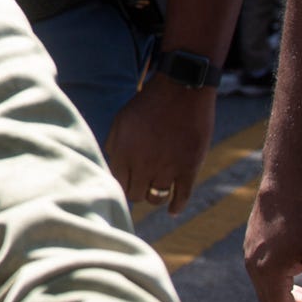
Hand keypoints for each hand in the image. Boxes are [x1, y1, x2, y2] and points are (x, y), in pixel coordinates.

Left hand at [105, 73, 216, 214]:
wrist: (182, 89)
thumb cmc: (148, 103)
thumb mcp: (121, 121)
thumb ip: (114, 146)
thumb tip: (112, 168)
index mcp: (123, 153)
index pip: (117, 184)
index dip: (120, 185)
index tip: (125, 184)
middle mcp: (143, 165)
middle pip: (135, 195)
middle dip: (136, 191)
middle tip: (139, 186)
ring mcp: (167, 168)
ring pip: (156, 198)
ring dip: (154, 195)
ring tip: (155, 190)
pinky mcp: (189, 168)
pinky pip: (182, 197)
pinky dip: (177, 207)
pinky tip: (173, 211)